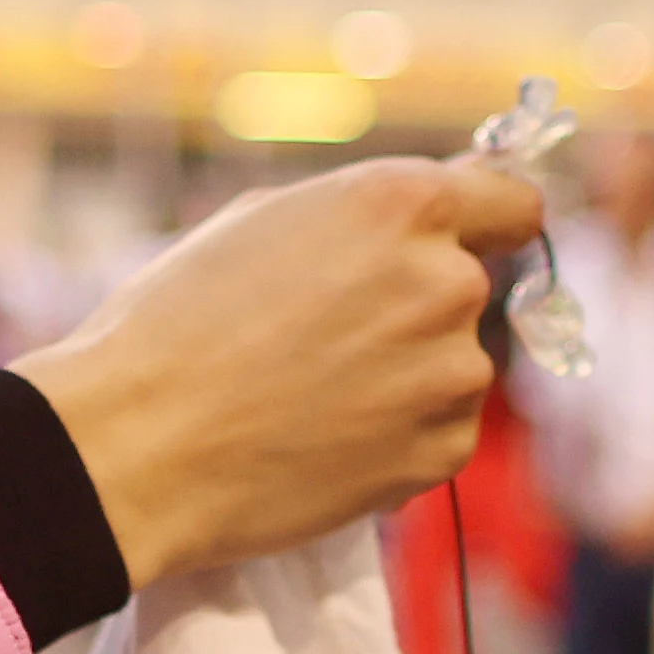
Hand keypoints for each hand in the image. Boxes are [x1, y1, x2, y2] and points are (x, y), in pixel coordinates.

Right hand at [13, 161, 543, 580]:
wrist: (140, 446)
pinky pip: (443, 430)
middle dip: (416, 303)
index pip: (513, 200)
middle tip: (331, 334)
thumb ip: (368, 212)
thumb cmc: (177, 322)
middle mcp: (445, 281)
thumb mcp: (264, 220)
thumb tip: (443, 207)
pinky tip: (326, 436)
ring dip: (409, 373)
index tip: (474, 237)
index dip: (489, 220)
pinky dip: (401, 435)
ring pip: (455, 363)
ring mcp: (451, 374)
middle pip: (469, 285)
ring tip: (315, 393)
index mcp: (402, 203)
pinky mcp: (443, 453)